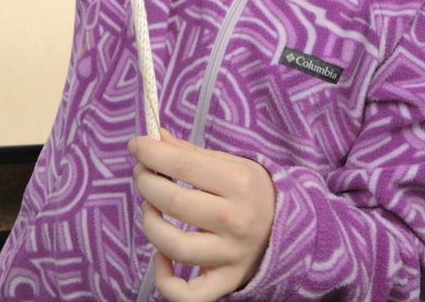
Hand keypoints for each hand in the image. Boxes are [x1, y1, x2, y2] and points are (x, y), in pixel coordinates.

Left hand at [129, 128, 275, 301]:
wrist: (288, 227)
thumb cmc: (251, 190)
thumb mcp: (231, 163)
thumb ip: (190, 153)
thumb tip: (155, 139)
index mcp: (239, 183)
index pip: (184, 165)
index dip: (152, 153)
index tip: (136, 146)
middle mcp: (236, 220)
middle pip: (174, 203)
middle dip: (147, 183)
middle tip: (142, 174)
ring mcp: (231, 255)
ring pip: (175, 247)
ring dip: (150, 223)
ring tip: (150, 208)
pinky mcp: (225, 281)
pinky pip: (187, 294)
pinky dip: (165, 279)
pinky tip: (160, 256)